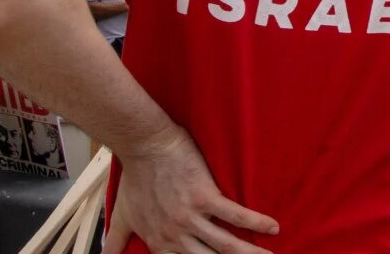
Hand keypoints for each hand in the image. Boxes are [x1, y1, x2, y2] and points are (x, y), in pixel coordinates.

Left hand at [103, 125, 278, 253]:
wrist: (145, 146)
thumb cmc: (135, 178)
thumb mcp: (122, 215)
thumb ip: (115, 241)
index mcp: (159, 241)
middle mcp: (176, 235)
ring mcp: (191, 217)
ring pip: (227, 244)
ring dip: (250, 253)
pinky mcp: (205, 196)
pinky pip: (236, 214)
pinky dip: (257, 222)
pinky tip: (274, 227)